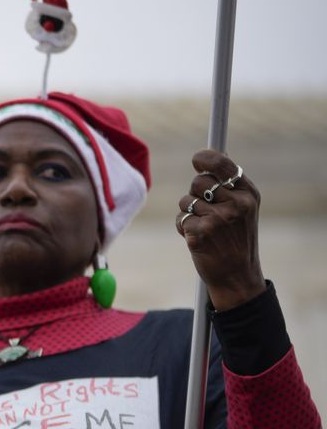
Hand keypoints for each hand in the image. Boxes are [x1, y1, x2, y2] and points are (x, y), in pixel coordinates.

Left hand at [175, 150, 264, 310]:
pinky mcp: (199, 234)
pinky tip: (198, 239)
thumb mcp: (245, 208)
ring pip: (186, 201)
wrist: (237, 274)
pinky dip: (183, 228)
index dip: (206, 158)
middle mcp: (235, 205)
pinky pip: (180, 219)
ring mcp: (217, 220)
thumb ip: (231, 184)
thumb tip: (216, 154)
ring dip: (189, 212)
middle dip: (196, 193)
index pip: (223, 165)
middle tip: (206, 210)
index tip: (197, 159)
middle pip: (198, 181)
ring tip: (205, 227)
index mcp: (248, 195)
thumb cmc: (237, 238)